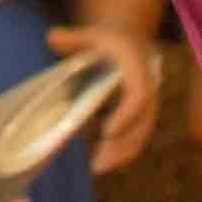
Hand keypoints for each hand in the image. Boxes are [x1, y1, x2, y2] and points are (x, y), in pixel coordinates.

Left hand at [50, 26, 167, 174]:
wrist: (129, 39)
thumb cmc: (105, 39)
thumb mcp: (90, 33)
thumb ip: (73, 37)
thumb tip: (52, 37)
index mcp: (138, 67)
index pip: (139, 95)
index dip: (125, 115)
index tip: (106, 131)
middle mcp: (149, 88)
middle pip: (142, 122)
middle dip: (122, 144)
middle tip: (97, 164)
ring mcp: (149, 103)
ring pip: (142, 133)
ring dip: (122, 153)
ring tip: (97, 167)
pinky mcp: (144, 115)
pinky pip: (138, 136)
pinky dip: (124, 151)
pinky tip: (103, 162)